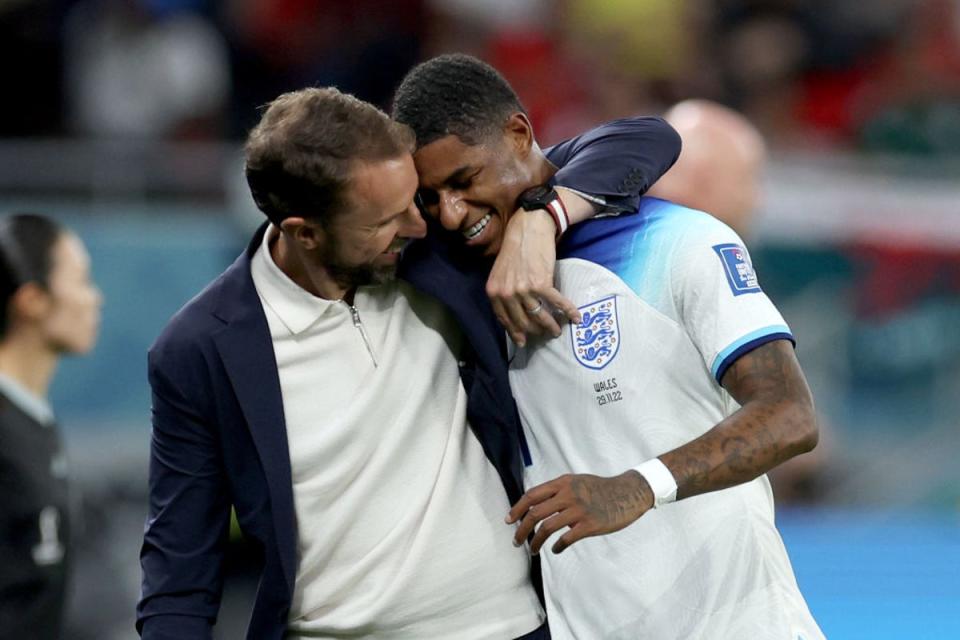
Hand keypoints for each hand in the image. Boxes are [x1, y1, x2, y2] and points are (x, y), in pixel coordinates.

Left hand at [486, 208, 580, 346]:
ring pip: (539, 316)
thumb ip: (503, 292)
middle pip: (522, 321)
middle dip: (535, 332)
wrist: (528, 229)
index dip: (514, 332)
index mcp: (494, 291)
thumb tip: (513, 311)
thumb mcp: (500, 273)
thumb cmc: (515, 249)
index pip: (504, 319)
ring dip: (551, 326)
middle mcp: (507, 293)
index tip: (522, 341)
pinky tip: (575, 317)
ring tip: (557, 331)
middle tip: (543, 336)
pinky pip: (557, 303)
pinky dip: (568, 311)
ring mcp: (524, 290)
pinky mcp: (542, 283)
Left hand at [506, 471, 653, 554]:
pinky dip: (557, 547)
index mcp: (562, 483)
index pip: (531, 495)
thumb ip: (557, 490)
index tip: (509, 521)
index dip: (517, 509)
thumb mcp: (576, 481)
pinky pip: (566, 539)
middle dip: (521, 530)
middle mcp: (568, 494)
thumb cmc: (600, 489)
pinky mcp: (590, 525)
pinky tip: (556, 550)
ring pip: (547, 528)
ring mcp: (579, 510)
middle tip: (516, 541)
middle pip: (535, 513)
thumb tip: (535, 504)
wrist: (627, 493)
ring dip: (536, 542)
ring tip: (533, 550)